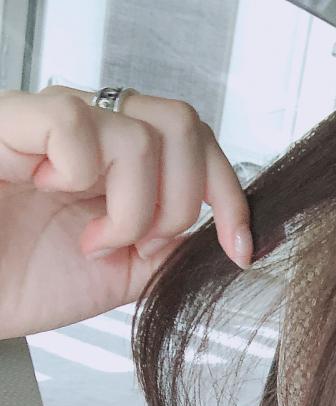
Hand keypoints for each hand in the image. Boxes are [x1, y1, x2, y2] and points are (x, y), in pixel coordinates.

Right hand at [0, 84, 251, 339]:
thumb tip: (217, 230)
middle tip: (143, 244)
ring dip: (132, 208)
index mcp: (120, 167)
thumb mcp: (118, 276)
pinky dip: (80, 176)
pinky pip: (78, 123)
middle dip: (182, 201)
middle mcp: (92, 136)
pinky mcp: (12, 120)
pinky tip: (51, 196)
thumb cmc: (18, 282)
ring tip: (93, 238)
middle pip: (182, 124)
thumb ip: (167, 248)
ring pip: (141, 136)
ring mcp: (54, 125)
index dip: (229, 195)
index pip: (197, 146)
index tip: (240, 250)